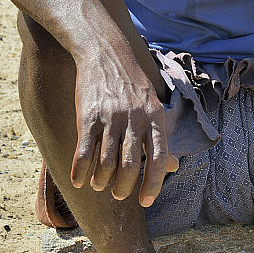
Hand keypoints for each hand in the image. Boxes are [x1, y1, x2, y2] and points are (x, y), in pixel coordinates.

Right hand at [70, 47, 178, 205]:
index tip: (146, 201)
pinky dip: (80, 171)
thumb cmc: (132, 84)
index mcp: (154, 116)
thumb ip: (161, 137)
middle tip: (118, 193)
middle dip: (123, 187)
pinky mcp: (88, 116)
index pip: (159, 158)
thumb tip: (174, 167)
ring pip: (106, 163)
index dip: (153, 184)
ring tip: (100, 184)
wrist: (106, 52)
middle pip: (130, 165)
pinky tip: (79, 179)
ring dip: (102, 181)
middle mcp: (134, 118)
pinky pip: (84, 152)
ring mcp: (111, 117)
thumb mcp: (152, 106)